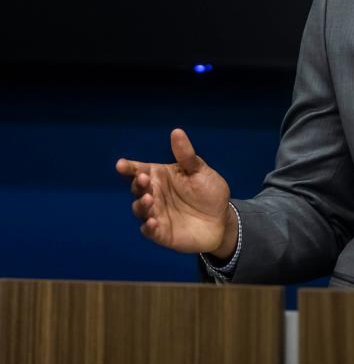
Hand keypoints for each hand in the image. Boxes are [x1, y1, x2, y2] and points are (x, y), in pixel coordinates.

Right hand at [116, 129, 235, 257]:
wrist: (222, 219)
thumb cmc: (209, 192)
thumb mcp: (200, 171)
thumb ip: (186, 155)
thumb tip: (176, 131)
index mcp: (161, 177)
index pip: (140, 170)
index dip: (129, 167)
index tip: (121, 165)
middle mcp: (155, 194)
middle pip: (137, 188)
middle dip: (138, 184)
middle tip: (144, 179)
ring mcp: (156, 214)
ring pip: (139, 209)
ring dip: (141, 204)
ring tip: (148, 199)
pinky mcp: (161, 232)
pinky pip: (149, 231)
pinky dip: (148, 227)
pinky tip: (152, 222)